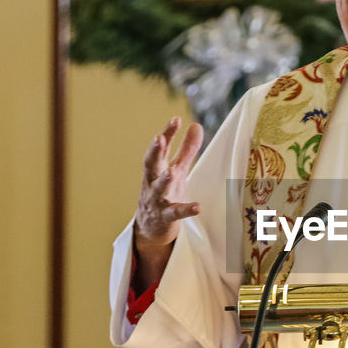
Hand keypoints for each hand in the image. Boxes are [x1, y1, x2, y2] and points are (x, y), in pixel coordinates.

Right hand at [132, 117, 202, 288]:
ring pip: (159, 188)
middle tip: (158, 138)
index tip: (175, 120)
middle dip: (155, 151)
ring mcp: (157, 200)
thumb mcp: (177, 170)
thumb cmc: (165, 193)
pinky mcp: (164, 217)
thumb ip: (186, 150)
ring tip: (172, 172)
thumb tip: (196, 125)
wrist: (150, 228)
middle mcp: (153, 182)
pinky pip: (174, 213)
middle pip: (151, 164)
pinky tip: (197, 207)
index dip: (167, 133)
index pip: (160, 148)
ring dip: (164, 180)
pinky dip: (185, 210)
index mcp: (157, 168)